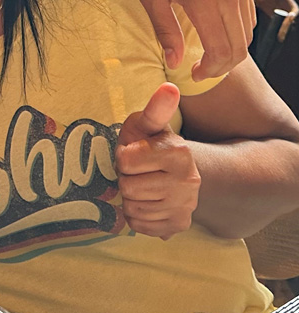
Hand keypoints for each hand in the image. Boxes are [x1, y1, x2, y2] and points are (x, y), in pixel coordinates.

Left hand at [115, 82, 199, 238]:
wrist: (171, 170)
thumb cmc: (149, 142)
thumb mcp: (147, 123)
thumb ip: (155, 108)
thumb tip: (170, 87)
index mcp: (180, 153)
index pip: (125, 160)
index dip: (123, 156)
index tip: (135, 152)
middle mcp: (189, 182)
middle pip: (127, 187)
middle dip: (126, 177)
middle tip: (138, 171)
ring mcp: (186, 206)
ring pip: (132, 208)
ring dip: (130, 197)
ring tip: (143, 184)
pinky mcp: (178, 226)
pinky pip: (139, 225)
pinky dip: (136, 215)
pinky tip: (147, 201)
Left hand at [134, 0, 254, 78]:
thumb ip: (165, 30)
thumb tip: (175, 61)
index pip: (220, 50)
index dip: (210, 69)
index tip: (195, 73)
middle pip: (239, 47)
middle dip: (222, 66)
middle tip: (203, 70)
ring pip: (247, 34)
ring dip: (232, 51)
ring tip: (210, 54)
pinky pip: (249, 17)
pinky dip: (238, 32)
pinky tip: (219, 34)